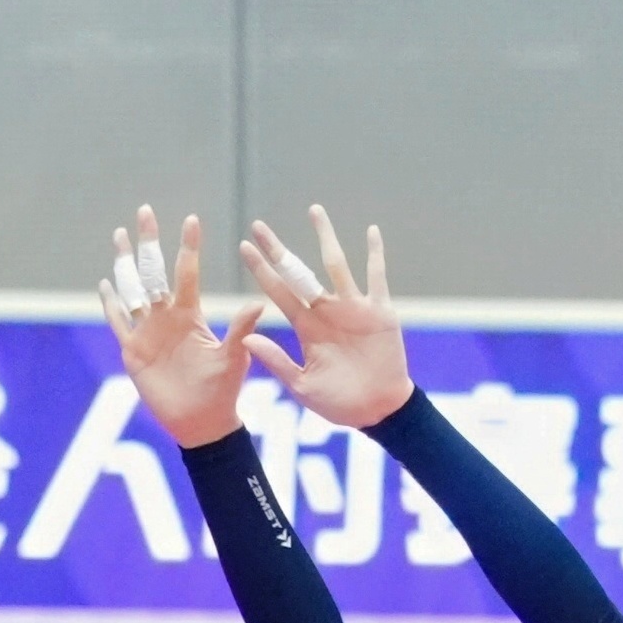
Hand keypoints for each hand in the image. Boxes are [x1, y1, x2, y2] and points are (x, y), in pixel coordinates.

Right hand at [95, 206, 282, 448]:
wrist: (201, 421)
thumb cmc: (222, 390)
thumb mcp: (234, 358)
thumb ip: (240, 330)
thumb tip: (258, 303)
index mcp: (191, 315)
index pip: (187, 273)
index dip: (188, 247)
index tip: (192, 219)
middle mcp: (167, 317)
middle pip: (154, 271)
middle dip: (149, 242)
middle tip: (144, 210)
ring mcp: (148, 332)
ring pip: (133, 290)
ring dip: (125, 263)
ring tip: (119, 235)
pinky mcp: (133, 351)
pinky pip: (119, 323)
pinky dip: (111, 305)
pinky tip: (104, 284)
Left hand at [234, 207, 416, 430]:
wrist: (376, 411)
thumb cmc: (339, 402)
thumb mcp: (301, 385)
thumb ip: (276, 361)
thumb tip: (247, 339)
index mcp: (306, 327)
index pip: (278, 292)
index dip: (261, 270)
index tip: (243, 247)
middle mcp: (326, 311)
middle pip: (299, 272)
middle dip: (279, 250)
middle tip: (259, 226)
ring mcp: (353, 308)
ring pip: (336, 264)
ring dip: (325, 238)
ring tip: (313, 211)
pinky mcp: (379, 311)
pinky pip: (377, 277)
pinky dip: (375, 255)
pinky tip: (371, 231)